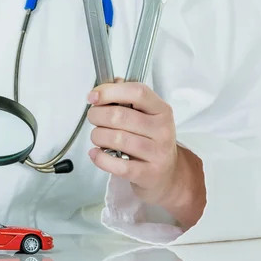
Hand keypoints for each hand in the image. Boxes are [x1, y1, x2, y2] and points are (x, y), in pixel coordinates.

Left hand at [86, 80, 205, 227]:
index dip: (110, 91)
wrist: (167, 175)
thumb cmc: (150, 141)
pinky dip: (100, 158)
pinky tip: (96, 153)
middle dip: (97, 115)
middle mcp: (162, 130)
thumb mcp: (146, 116)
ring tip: (98, 137)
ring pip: (116, 139)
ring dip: (97, 136)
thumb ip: (126, 98)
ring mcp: (157, 153)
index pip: (137, 92)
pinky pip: (117, 165)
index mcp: (161, 110)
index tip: (93, 96)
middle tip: (94, 118)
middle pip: (119, 116)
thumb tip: (105, 86)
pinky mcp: (148, 174)